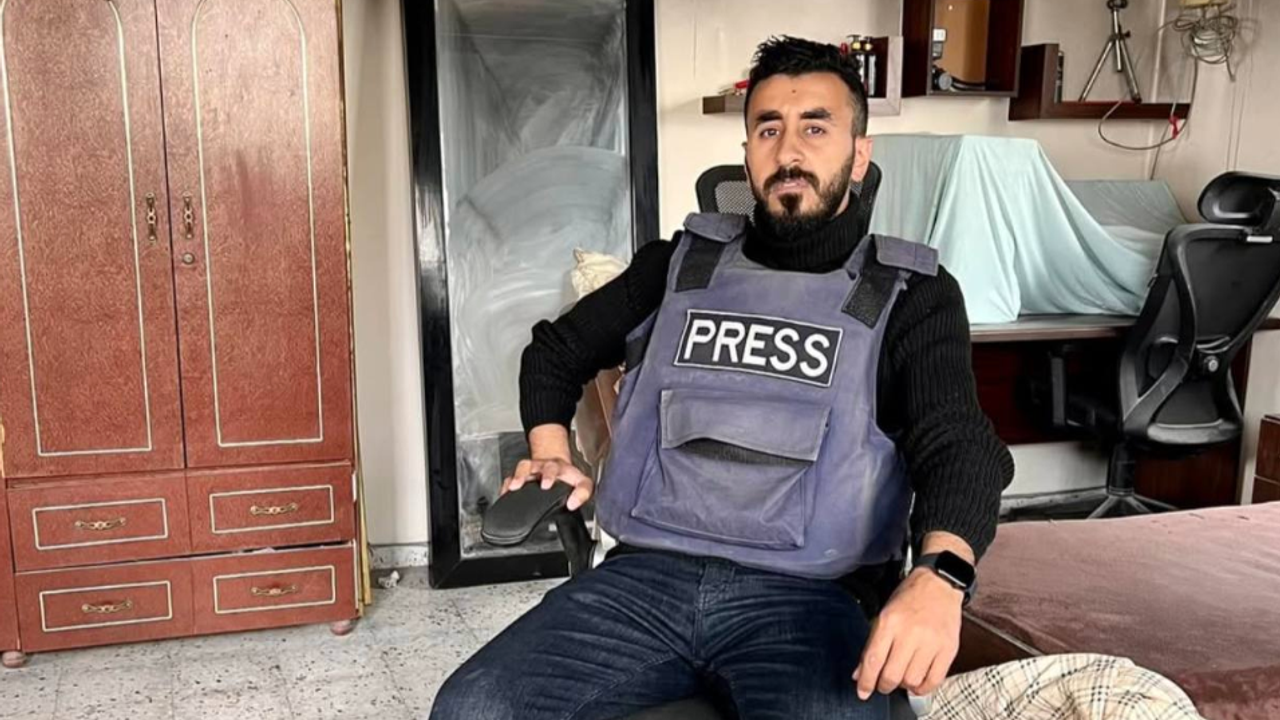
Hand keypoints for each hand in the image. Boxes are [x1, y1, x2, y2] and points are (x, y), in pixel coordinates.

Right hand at [501, 457, 594, 511]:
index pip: (553, 468)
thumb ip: (583, 492)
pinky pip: (509, 479)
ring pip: (521, 468)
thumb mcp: (581, 482)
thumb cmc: (567, 477)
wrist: (555, 466)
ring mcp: (530, 470)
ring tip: (513, 487)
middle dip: (529, 474)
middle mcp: (541, 466)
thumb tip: (573, 504)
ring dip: (517, 476)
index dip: (550, 475)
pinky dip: (505, 486)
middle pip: (533, 465)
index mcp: (556, 467)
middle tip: (537, 485)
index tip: (547, 485)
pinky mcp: (519, 477)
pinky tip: (504, 494)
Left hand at [853, 567, 962, 699]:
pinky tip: (918, 682)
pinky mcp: (948, 648)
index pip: (873, 660)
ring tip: (903, 678)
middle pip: (892, 675)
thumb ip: (871, 646)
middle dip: (884, 686)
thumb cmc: (909, 598)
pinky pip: (934, 680)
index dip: (866, 681)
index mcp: (889, 622)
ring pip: (912, 680)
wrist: (939, 584)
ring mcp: (931, 642)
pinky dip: (923, 688)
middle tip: (884, 684)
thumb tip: (860, 674)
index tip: (863, 692)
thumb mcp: (883, 615)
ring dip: (904, 686)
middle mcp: (910, 633)